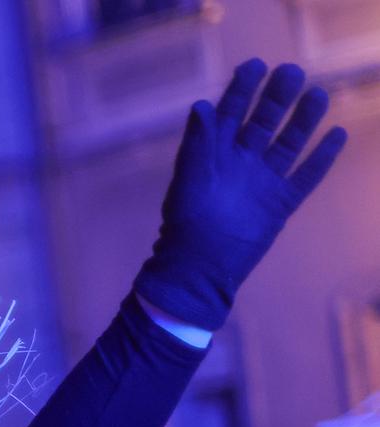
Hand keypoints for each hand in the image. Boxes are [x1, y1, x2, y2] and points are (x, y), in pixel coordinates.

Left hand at [135, 59, 346, 330]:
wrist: (199, 265)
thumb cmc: (186, 222)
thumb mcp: (189, 178)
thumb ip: (198, 143)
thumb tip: (202, 104)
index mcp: (214, 154)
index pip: (230, 113)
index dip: (241, 89)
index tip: (255, 64)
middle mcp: (241, 162)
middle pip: (264, 122)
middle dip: (277, 97)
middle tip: (290, 71)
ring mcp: (262, 181)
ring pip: (288, 143)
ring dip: (303, 120)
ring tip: (318, 94)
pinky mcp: (280, 203)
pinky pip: (305, 176)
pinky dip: (321, 157)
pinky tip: (336, 135)